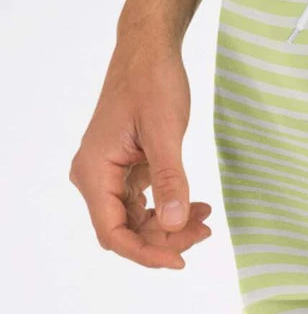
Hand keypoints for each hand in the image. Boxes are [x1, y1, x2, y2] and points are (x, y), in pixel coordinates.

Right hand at [70, 32, 211, 269]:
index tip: (179, 261)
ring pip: (137, 220)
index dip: (145, 253)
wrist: (149, 52)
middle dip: (165, 238)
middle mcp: (96, 177)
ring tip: (206, 221)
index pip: (113, 232)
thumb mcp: (165, 133)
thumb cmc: (151, 83)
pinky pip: (145, 202)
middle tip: (205, 232)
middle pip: (126, 230)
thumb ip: (170, 180)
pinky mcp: (127, 168)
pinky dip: (171, 208)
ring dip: (171, 226)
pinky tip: (198, 207)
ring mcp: (111, 174)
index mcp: (95, 171)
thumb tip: (176, 222)